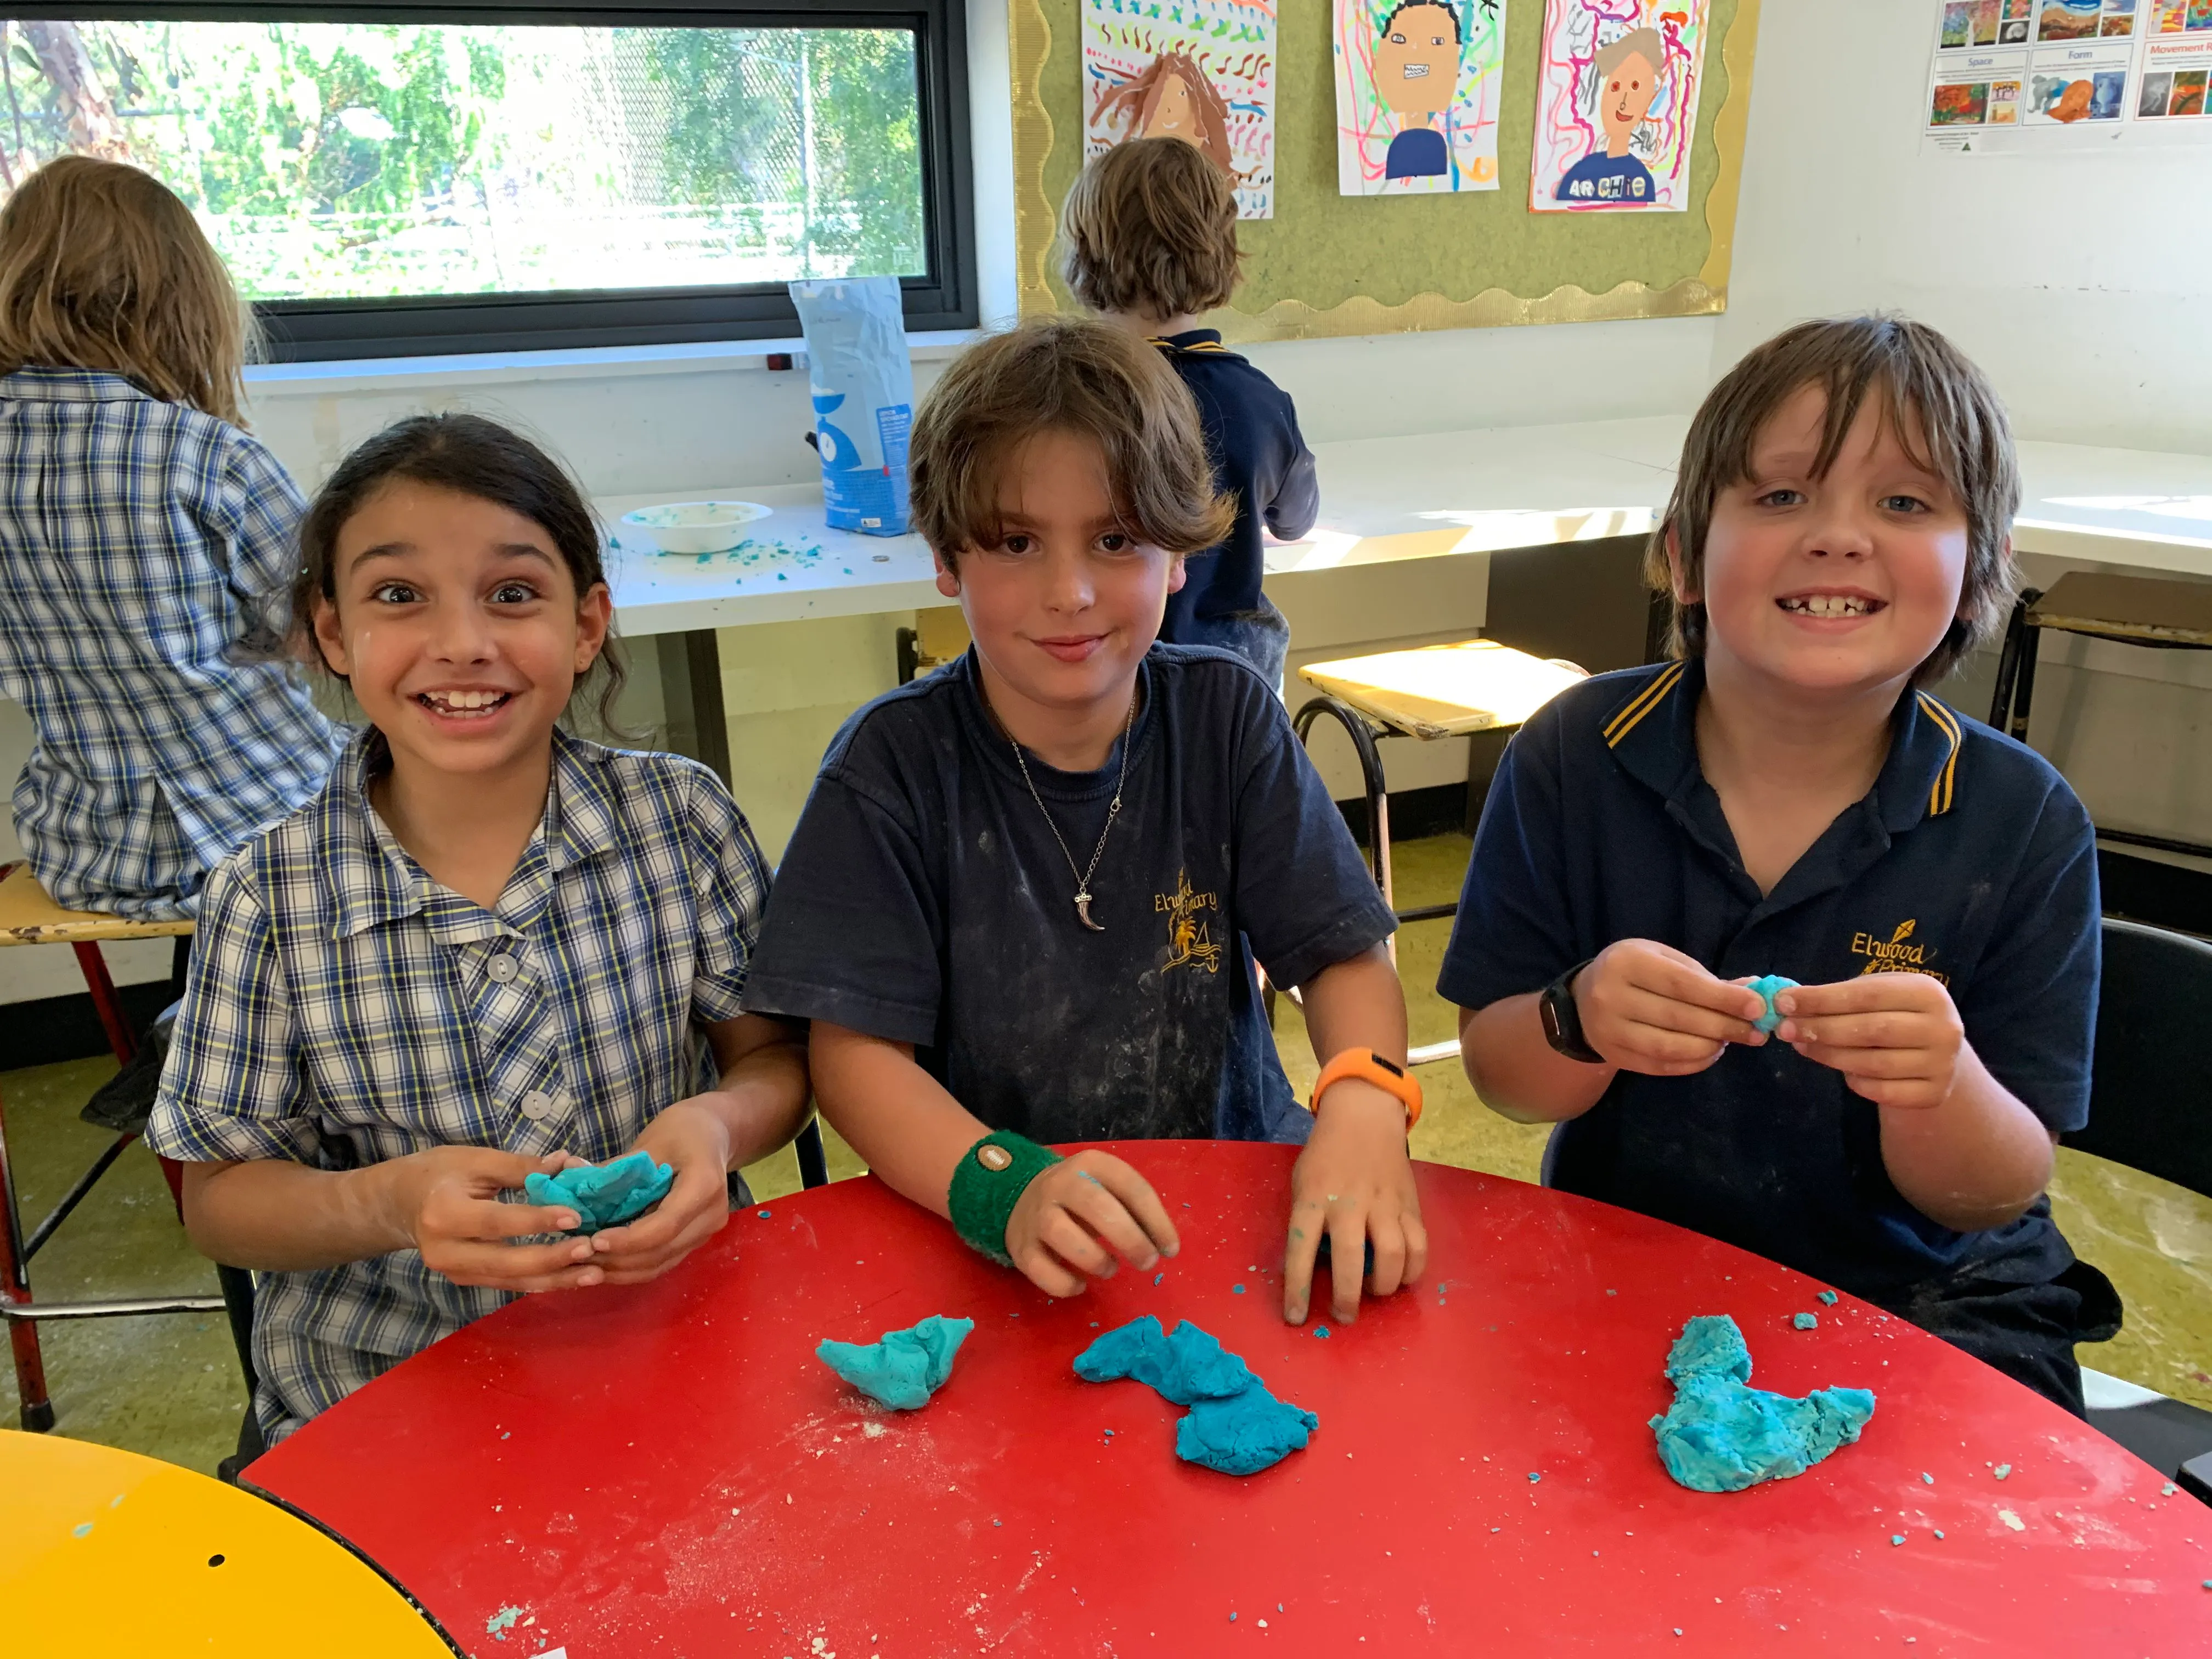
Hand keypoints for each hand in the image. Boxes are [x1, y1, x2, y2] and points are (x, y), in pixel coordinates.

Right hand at [383, 1146, 606, 1293]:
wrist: (399, 1203)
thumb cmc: (438, 1173)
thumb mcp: (476, 1160)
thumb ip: (522, 1166)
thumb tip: (569, 1163)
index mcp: (444, 1213)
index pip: (497, 1221)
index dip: (537, 1220)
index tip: (576, 1216)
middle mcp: (445, 1251)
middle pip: (505, 1262)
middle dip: (552, 1259)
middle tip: (592, 1250)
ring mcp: (454, 1272)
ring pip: (510, 1281)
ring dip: (554, 1278)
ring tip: (594, 1273)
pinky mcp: (465, 1281)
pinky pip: (507, 1285)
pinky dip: (541, 1281)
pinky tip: (572, 1277)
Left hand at [579, 1097, 736, 1284]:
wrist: (713, 1134)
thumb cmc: (682, 1130)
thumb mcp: (649, 1143)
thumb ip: (614, 1170)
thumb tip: (567, 1179)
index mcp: (704, 1185)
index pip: (664, 1225)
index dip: (628, 1240)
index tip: (594, 1240)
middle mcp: (711, 1216)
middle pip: (661, 1252)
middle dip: (618, 1259)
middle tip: (579, 1254)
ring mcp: (706, 1232)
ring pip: (661, 1264)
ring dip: (622, 1269)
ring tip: (586, 1261)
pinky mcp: (695, 1240)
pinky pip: (663, 1262)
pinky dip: (632, 1267)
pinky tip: (605, 1261)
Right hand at [1004, 1150, 1178, 1296]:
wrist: (1023, 1197)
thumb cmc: (1082, 1197)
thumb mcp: (1108, 1187)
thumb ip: (1134, 1208)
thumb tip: (1165, 1245)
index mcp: (1091, 1164)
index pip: (1131, 1187)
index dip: (1156, 1220)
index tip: (1171, 1249)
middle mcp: (1060, 1184)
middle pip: (1097, 1207)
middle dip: (1130, 1240)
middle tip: (1148, 1262)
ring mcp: (1036, 1214)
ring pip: (1062, 1234)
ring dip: (1095, 1259)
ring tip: (1110, 1269)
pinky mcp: (1020, 1246)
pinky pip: (1039, 1268)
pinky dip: (1064, 1283)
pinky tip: (1080, 1285)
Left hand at [1282, 1079, 1426, 1324]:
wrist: (1363, 1118)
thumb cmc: (1325, 1156)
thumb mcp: (1302, 1183)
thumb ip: (1308, 1221)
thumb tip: (1317, 1269)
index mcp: (1313, 1198)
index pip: (1300, 1248)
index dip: (1297, 1288)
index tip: (1296, 1318)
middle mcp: (1349, 1202)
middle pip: (1350, 1257)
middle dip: (1347, 1296)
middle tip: (1344, 1315)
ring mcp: (1383, 1202)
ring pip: (1393, 1253)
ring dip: (1384, 1285)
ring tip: (1374, 1291)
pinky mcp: (1409, 1203)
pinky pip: (1419, 1244)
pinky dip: (1413, 1269)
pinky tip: (1402, 1277)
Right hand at [1572, 940, 1766, 1074]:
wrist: (1583, 1000)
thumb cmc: (1634, 972)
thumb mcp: (1663, 959)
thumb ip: (1704, 977)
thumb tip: (1752, 992)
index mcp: (1627, 962)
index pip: (1681, 984)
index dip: (1722, 998)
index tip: (1757, 1007)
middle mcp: (1612, 996)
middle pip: (1678, 1017)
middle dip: (1725, 1026)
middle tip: (1757, 1032)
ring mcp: (1610, 1030)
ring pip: (1670, 1047)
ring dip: (1710, 1047)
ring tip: (1731, 1041)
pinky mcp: (1615, 1056)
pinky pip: (1661, 1066)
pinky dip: (1693, 1063)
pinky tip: (1710, 1053)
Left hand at [1775, 974, 1966, 1109]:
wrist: (1938, 1053)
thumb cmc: (1896, 1014)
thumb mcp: (1878, 993)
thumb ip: (1839, 995)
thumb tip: (1787, 1002)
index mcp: (1928, 993)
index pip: (1867, 995)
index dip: (1822, 999)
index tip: (1783, 1001)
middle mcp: (1943, 1029)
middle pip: (1870, 1030)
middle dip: (1820, 1029)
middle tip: (1784, 1028)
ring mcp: (1942, 1065)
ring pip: (1872, 1063)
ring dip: (1828, 1055)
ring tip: (1801, 1045)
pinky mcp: (1934, 1094)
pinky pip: (1881, 1091)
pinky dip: (1855, 1081)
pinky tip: (1840, 1069)